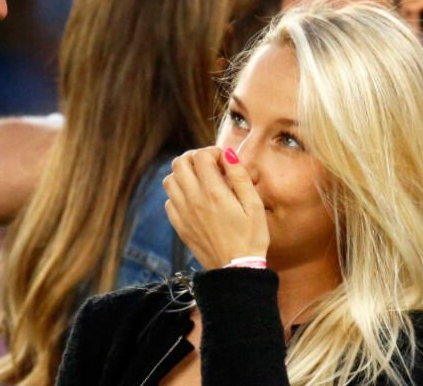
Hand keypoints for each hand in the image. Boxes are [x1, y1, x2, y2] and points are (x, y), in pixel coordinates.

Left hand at [163, 146, 268, 269]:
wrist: (235, 270)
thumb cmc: (251, 238)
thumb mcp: (254, 206)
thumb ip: (240, 177)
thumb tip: (228, 154)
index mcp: (214, 193)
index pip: (201, 157)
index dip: (212, 152)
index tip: (223, 161)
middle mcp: (193, 200)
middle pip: (179, 163)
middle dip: (193, 158)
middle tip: (208, 165)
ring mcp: (182, 213)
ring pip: (169, 180)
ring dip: (183, 174)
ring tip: (200, 180)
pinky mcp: (178, 225)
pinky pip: (169, 200)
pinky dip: (178, 193)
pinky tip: (193, 198)